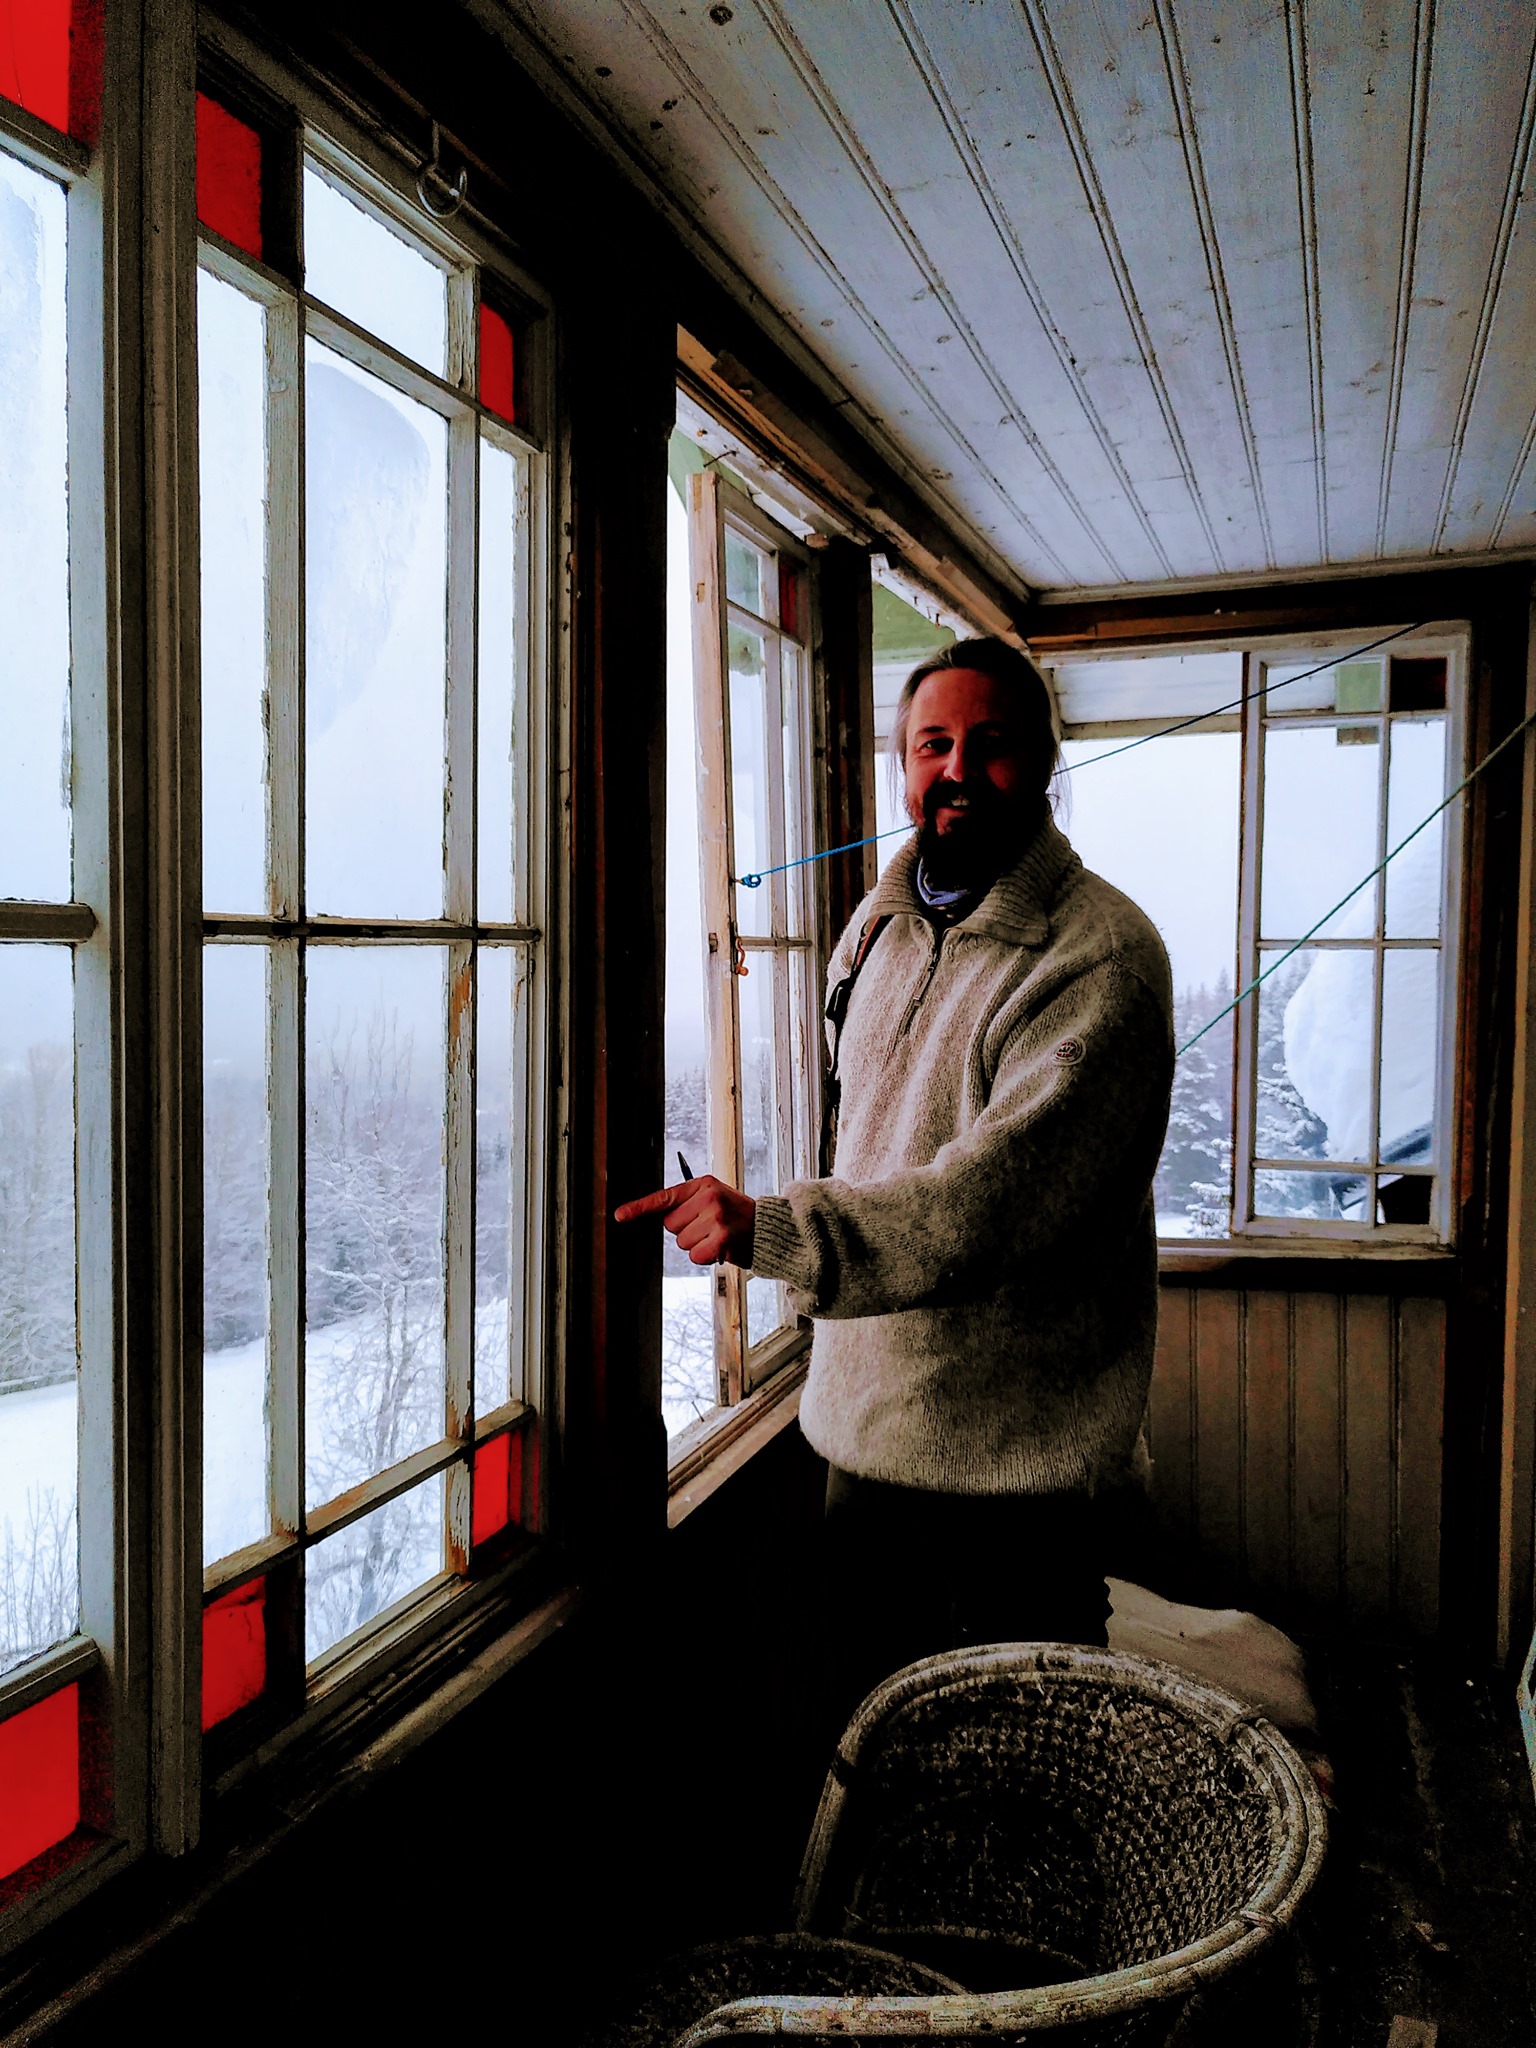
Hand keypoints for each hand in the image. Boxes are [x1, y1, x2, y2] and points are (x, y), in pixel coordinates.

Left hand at [613, 1174, 755, 1267]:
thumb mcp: (715, 1198)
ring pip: (682, 1242)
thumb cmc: (737, 1216)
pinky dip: (705, 1256)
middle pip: (670, 1224)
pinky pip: (694, 1255)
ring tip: (718, 1236)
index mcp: (704, 1184)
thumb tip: (661, 1218)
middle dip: (686, 1230)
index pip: (665, 1197)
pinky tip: (720, 1247)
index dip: (639, 1207)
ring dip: (697, 1244)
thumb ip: (689, 1203)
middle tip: (709, 1226)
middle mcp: (708, 1198)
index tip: (620, 1215)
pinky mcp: (720, 1238)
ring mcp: (715, 1218)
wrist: (767, 1230)